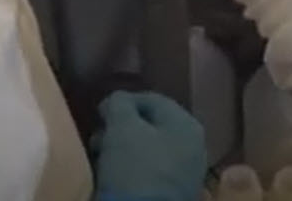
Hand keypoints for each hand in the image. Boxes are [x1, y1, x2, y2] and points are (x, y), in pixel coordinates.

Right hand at [91, 91, 206, 200]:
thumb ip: (119, 104)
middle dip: (120, 129)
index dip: (123, 102)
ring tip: (101, 158)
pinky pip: (148, 174)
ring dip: (122, 150)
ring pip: (148, 151)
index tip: (100, 113)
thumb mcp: (122, 127)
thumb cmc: (136, 168)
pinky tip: (113, 176)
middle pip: (150, 127)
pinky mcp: (172, 195)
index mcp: (187, 125)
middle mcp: (192, 147)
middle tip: (99, 137)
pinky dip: (130, 171)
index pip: (152, 100)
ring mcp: (184, 173)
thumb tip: (117, 101)